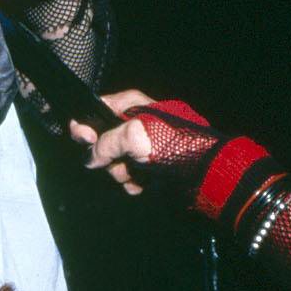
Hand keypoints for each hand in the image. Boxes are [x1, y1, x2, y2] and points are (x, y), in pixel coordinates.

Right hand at [65, 84, 203, 192]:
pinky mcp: (150, 170)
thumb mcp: (135, 136)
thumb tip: (90, 158)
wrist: (205, 173)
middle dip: (108, 156)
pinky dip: (133, 184)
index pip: (97, 109)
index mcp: (134, 106)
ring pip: (114, 164)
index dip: (86, 125)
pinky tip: (145, 183)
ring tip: (139, 173)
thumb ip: (105, 144)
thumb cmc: (176, 145)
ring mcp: (144, 149)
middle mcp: (138, 125)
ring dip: (121, 173)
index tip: (85, 140)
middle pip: (102, 142)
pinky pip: (128, 179)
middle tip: (122, 160)